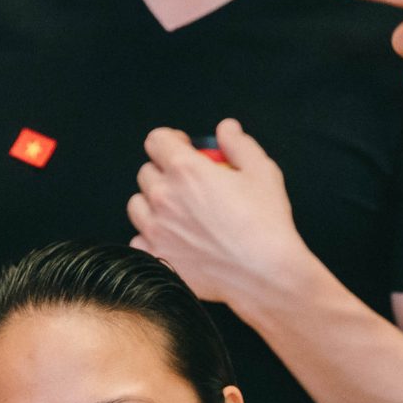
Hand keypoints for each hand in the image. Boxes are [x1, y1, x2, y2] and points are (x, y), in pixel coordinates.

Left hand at [127, 121, 314, 309]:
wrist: (263, 273)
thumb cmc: (265, 222)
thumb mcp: (261, 170)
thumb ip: (239, 144)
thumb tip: (226, 129)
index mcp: (185, 169)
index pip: (156, 140)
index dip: (169, 140)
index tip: (182, 148)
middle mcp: (163, 197)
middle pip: (146, 173)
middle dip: (163, 171)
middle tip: (186, 183)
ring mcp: (156, 230)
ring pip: (137, 205)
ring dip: (152, 203)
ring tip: (176, 211)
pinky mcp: (157, 257)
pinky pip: (138, 241)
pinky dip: (150, 238)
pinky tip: (172, 239)